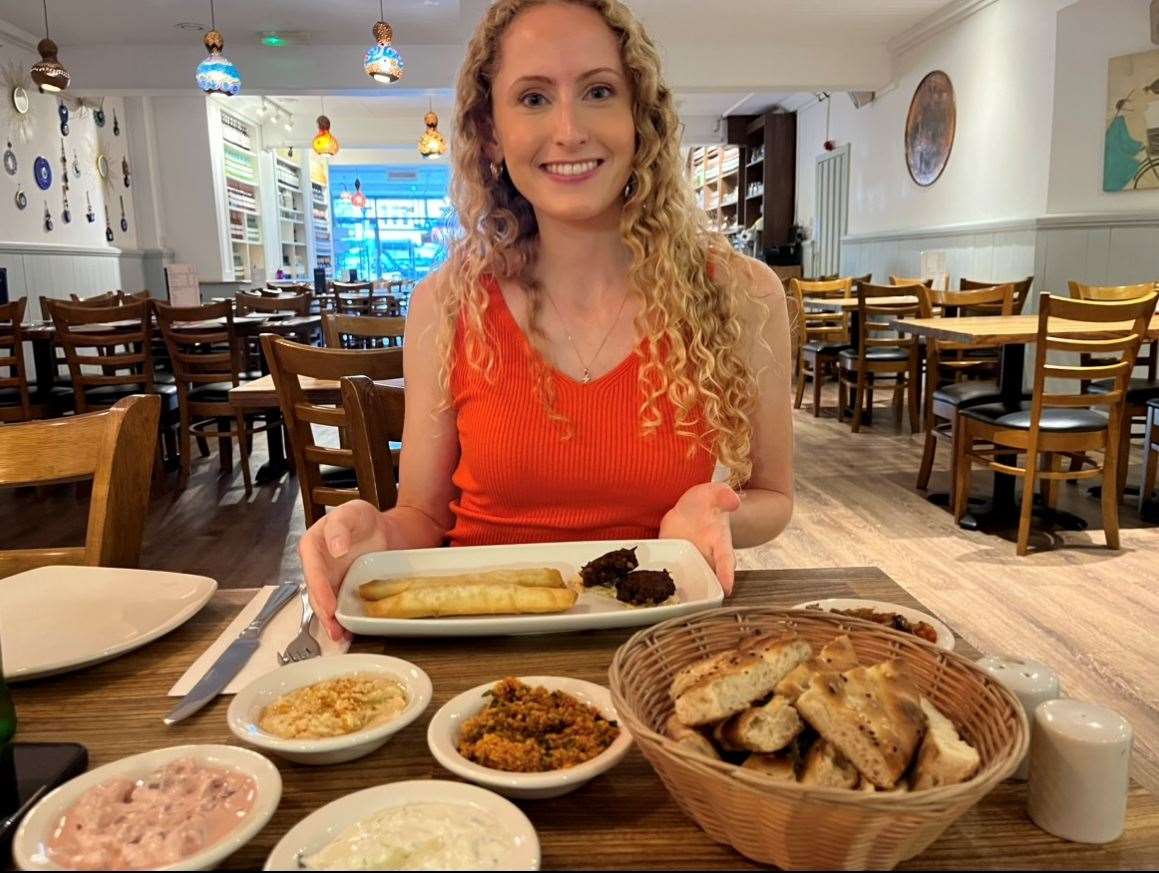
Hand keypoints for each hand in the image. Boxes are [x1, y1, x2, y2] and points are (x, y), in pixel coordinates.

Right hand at [298, 500, 391, 640]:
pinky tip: (349, 634)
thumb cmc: (363, 519)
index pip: (313, 569)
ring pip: (326, 604)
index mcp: (313, 545)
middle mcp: (318, 567)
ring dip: (331, 623)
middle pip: (317, 593)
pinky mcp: (342, 591)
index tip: (329, 606)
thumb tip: (336, 548)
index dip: (320, 590)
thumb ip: (341, 526)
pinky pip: (340, 607)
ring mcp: (330, 581)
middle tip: (334, 630)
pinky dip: (343, 622)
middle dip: (324, 613)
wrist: (384, 531)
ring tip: (340, 638)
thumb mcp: (352, 512)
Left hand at [659, 482, 741, 593]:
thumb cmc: (707, 502)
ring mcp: (687, 559)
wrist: (691, 506)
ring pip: (687, 579)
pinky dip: (661, 580)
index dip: (727, 574)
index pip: (726, 560)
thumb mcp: (714, 493)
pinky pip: (667, 571)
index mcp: (719, 542)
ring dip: (680, 590)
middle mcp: (705, 556)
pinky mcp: (671, 557)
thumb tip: (734, 500)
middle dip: (703, 592)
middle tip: (698, 605)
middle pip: (707, 578)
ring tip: (672, 603)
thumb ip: (723, 495)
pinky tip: (650, 589)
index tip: (727, 589)